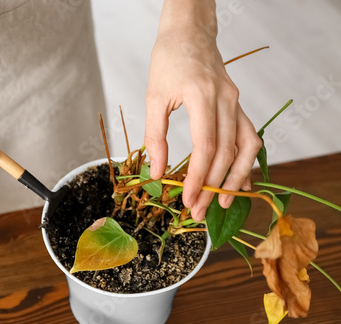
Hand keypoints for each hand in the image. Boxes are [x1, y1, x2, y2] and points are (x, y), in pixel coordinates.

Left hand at [144, 0, 261, 221]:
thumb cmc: (168, 61)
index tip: (188, 200)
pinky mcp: (238, 104)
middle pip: (226, 153)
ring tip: (223, 201)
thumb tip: (157, 172)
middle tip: (199, 211)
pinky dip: (246, 160)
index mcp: (202, 96)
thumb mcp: (154, 97)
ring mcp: (236, 102)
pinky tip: (237, 178)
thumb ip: (155, 136)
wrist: (189, 33)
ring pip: (247, 147)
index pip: (205, 147)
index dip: (197, 178)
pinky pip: (249, 136)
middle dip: (212, 185)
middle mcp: (226, 100)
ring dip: (235, 178)